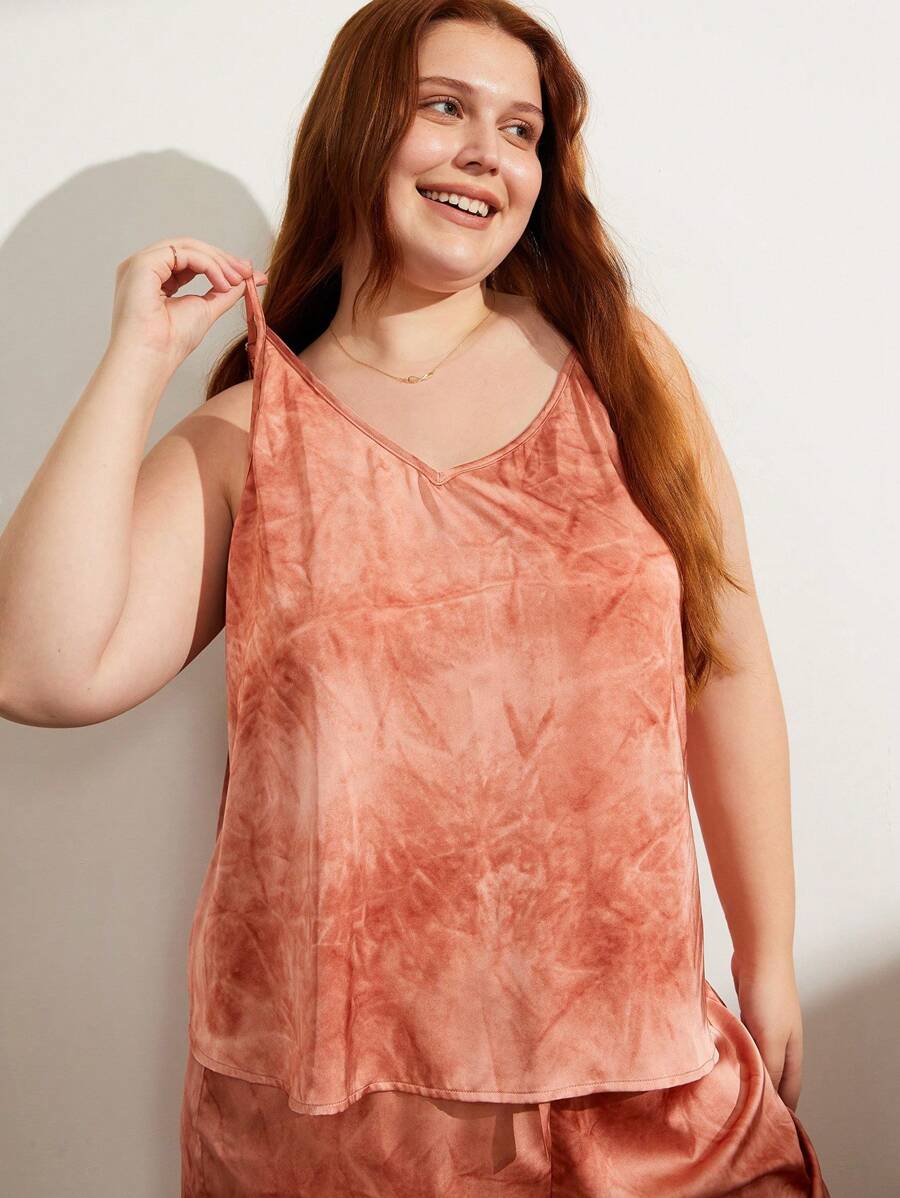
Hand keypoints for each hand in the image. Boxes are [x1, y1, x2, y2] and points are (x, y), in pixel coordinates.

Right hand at [108, 237, 267, 368]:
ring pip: (187, 247)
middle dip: (222, 259)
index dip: (219, 262)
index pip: (190, 258)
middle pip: (189, 247)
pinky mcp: (142, 264)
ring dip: (218, 262)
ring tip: (236, 281)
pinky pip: (183, 253)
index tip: (247, 274)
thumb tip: (252, 278)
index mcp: (155, 277)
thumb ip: (225, 292)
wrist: (153, 357)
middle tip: (247, 272)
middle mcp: (145, 266)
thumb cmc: (171, 342)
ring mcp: (141, 263)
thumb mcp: (207, 309)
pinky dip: (208, 265)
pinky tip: (222, 283)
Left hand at [731, 952, 804, 1110]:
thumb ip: (768, 1069)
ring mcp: (766, 1024)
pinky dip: (736, 1048)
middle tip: (743, 1112)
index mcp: (792, 1052)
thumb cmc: (768, 995)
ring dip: (747, 1069)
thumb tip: (766, 1098)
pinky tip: (722, 1053)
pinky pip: (743, 1036)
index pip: (790, 1090)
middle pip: (774, 1075)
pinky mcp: (750, 1009)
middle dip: (762, 1093)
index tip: (768, 1130)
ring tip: (729, 1087)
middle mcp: (782, 1040)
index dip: (782, 1110)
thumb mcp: (769, 1039)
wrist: (759, 953)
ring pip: (757, 1055)